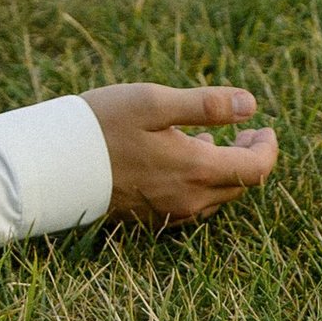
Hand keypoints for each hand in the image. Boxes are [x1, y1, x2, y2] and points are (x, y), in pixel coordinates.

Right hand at [85, 82, 276, 225]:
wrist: (53, 165)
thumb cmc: (101, 126)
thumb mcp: (152, 102)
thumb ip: (205, 105)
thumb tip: (251, 105)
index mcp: (196, 171)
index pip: (256, 169)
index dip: (267, 148)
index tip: (264, 126)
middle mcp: (189, 200)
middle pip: (239, 185)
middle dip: (248, 157)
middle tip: (246, 130)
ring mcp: (170, 213)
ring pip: (216, 196)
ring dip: (224, 169)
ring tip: (214, 140)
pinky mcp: (151, 218)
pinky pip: (192, 203)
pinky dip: (200, 181)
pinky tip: (182, 159)